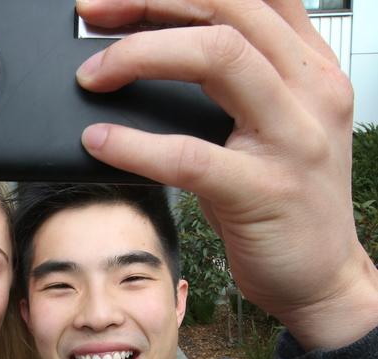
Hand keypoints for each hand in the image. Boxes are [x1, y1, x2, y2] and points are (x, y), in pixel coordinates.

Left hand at [76, 0, 377, 349]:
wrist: (321, 276)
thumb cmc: (283, 203)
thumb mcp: (270, 127)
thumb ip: (231, 88)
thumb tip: (149, 58)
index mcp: (308, 68)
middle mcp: (310, 90)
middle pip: (228, 9)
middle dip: (149, 1)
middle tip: (95, 13)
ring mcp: (293, 138)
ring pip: (217, 57)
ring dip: (140, 56)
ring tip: (93, 76)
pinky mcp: (265, 190)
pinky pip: (190, 154)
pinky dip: (135, 144)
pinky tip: (100, 143)